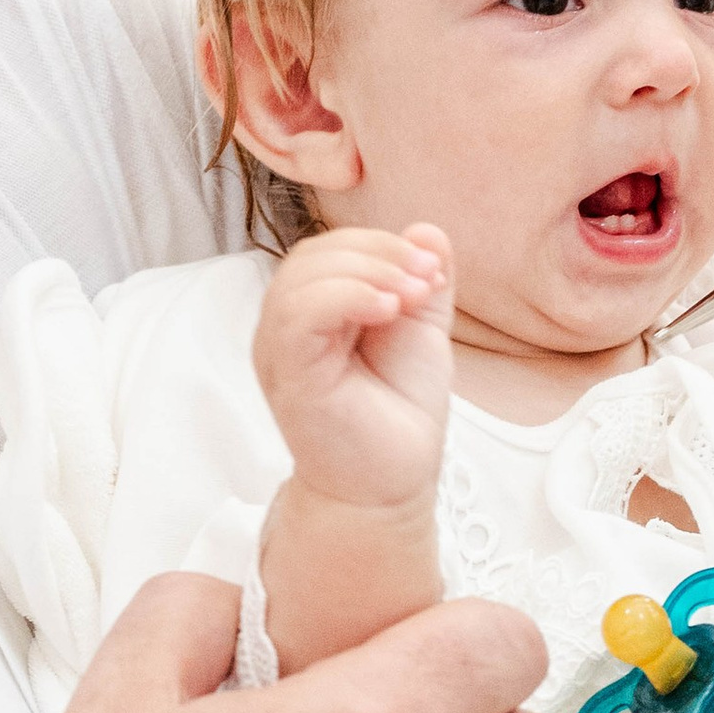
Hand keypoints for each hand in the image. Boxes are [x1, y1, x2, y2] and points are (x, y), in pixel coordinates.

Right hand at [255, 221, 453, 512]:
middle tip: (427, 277)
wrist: (390, 483)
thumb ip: (422, 281)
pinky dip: (346, 297)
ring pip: (301, 277)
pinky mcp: (287, 374)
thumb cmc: (398, 412)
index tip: (433, 268)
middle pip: (313, 254)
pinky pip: (298, 314)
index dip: (381, 244)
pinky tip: (388, 309)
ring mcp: (280, 350)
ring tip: (412, 296)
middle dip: (378, 252)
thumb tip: (425, 229)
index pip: (330, 250)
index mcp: (314, 310)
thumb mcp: (420, 331)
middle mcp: (287, 325)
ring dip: (366, 271)